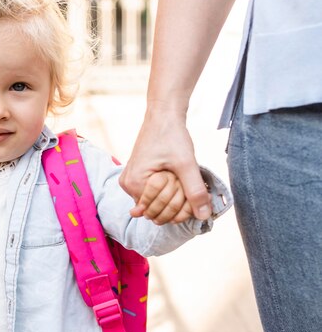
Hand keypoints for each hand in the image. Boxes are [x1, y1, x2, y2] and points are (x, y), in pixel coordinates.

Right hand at [120, 105, 210, 220]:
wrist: (163, 115)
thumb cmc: (172, 135)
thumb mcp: (186, 164)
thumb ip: (195, 191)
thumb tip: (204, 216)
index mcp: (134, 184)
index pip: (158, 212)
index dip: (179, 206)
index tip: (192, 190)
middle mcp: (127, 186)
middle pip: (156, 211)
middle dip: (176, 203)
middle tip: (187, 182)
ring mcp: (130, 183)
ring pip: (155, 204)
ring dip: (172, 198)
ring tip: (182, 179)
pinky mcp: (135, 178)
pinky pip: (152, 195)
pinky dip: (166, 192)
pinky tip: (175, 179)